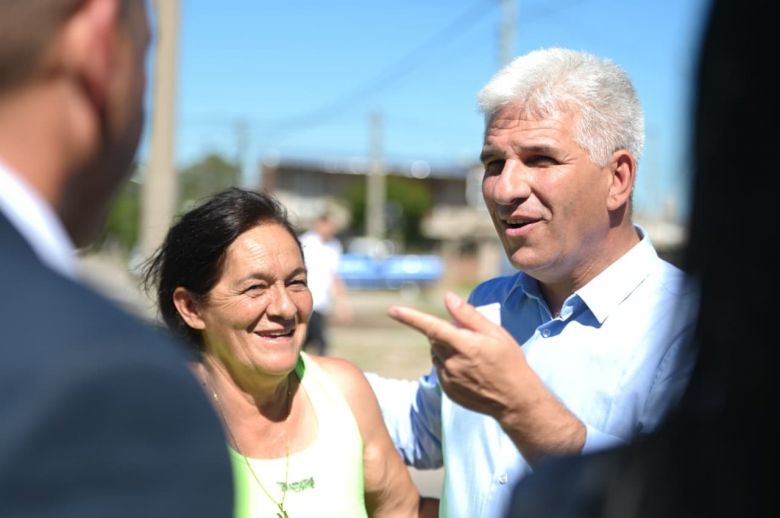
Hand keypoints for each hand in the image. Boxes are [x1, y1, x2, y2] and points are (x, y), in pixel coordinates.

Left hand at [387, 291, 584, 463]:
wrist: (515, 400)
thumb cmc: (510, 362)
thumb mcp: (495, 333)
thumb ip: (469, 315)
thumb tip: (448, 297)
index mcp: (464, 345)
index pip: (431, 327)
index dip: (410, 317)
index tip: (392, 310)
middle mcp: (452, 363)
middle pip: (435, 339)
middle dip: (446, 333)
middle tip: (470, 338)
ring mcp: (448, 379)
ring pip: (437, 354)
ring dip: (447, 349)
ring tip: (473, 358)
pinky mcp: (448, 390)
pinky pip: (441, 370)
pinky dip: (450, 365)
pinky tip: (470, 371)